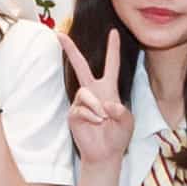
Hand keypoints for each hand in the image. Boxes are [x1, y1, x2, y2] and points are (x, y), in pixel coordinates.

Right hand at [64, 46, 136, 166]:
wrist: (105, 153)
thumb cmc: (117, 135)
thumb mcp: (127, 121)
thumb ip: (121, 111)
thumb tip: (105, 105)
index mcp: (109, 89)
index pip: (111, 64)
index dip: (113, 48)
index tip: (114, 32)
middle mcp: (93, 91)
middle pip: (80, 66)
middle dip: (71, 50)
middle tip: (59, 34)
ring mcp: (81, 102)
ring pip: (84, 92)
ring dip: (96, 106)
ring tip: (103, 119)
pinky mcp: (73, 113)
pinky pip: (80, 109)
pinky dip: (90, 116)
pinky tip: (95, 124)